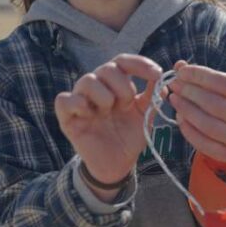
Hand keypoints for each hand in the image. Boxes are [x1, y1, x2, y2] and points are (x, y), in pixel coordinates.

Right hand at [55, 54, 161, 198]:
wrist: (118, 164)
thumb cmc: (129, 136)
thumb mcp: (145, 116)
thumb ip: (153, 96)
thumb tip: (162, 78)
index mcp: (115, 84)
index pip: (123, 62)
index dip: (139, 64)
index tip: (156, 74)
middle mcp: (97, 88)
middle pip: (106, 69)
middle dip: (123, 86)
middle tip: (127, 105)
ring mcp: (81, 101)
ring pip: (87, 80)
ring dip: (103, 95)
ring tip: (108, 111)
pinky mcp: (67, 117)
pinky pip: (63, 100)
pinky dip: (77, 103)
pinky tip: (88, 113)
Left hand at [167, 60, 225, 163]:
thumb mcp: (222, 87)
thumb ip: (202, 76)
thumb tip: (180, 66)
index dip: (201, 76)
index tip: (182, 72)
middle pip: (217, 105)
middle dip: (191, 92)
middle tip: (174, 85)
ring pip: (209, 125)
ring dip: (187, 109)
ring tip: (174, 98)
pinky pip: (203, 143)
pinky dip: (188, 129)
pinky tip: (179, 117)